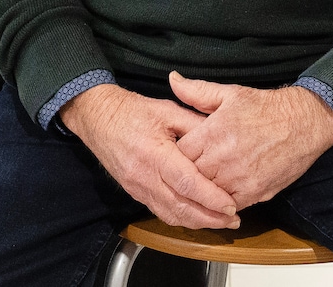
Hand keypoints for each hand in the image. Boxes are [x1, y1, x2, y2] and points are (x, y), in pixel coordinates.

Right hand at [61, 83, 239, 229]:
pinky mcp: (135, 193)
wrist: (98, 118)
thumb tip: (222, 138)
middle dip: (210, 218)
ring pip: (171, 215)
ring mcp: (138, 188)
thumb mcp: (168, 110)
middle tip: (233, 220)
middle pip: (181, 207)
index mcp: (155, 154)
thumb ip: (195, 125)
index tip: (231, 205)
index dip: (211, 198)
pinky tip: (197, 217)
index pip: (187, 183)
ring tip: (221, 222)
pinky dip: (181, 218)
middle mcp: (145, 176)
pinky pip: (160, 212)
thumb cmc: (133, 111)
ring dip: (197, 222)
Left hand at [170, 73, 332, 208]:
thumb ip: (197, 91)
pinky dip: (221, 202)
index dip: (176, 154)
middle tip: (187, 170)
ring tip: (203, 183)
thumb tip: (173, 79)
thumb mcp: (230, 93)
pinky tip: (221, 193)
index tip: (179, 153)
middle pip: (189, 176)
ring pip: (206, 194)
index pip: (179, 153)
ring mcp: (239, 178)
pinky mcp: (255, 192)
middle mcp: (223, 158)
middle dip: (187, 173)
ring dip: (203, 190)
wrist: (304, 122)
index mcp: (213, 132)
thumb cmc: (266, 107)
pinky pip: (227, 205)